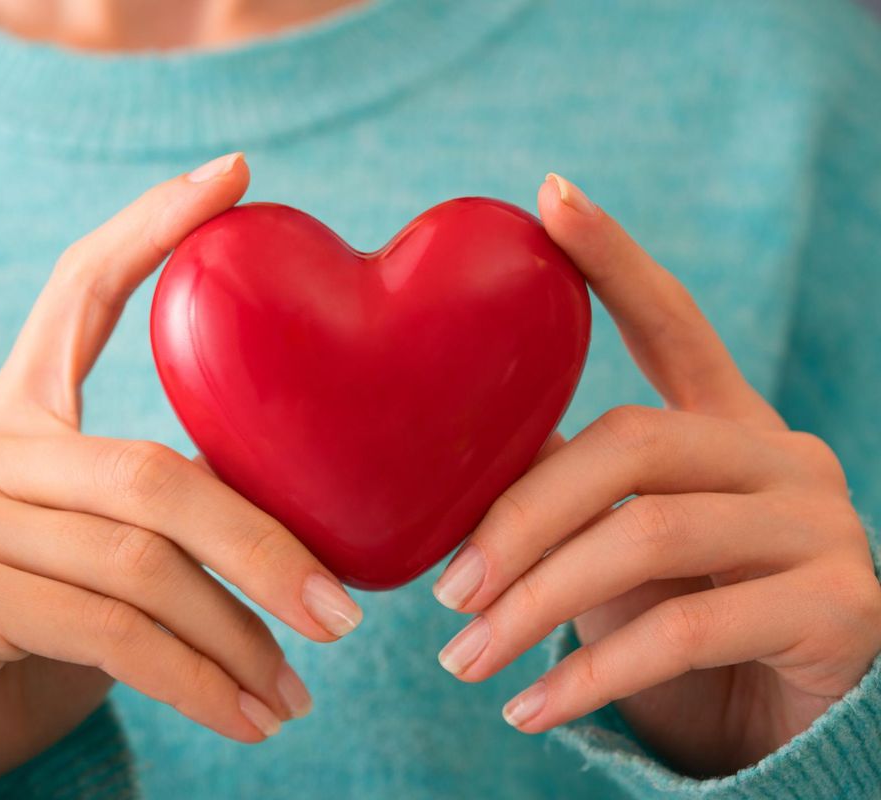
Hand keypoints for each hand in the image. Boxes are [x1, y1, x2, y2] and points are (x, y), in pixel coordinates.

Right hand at [0, 153, 362, 796]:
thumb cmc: (29, 633)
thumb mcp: (97, 557)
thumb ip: (157, 512)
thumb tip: (298, 512)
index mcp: (14, 416)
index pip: (79, 292)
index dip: (153, 227)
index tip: (236, 174)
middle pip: (150, 473)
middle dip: (261, 546)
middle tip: (343, 614)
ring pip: (139, 563)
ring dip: (237, 638)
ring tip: (297, 694)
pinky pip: (108, 632)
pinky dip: (196, 682)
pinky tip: (248, 719)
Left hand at [432, 173, 880, 775]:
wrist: (777, 715)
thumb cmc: (678, 610)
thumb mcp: (618, 541)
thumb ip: (566, 487)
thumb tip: (442, 461)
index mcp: (727, 421)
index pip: (673, 320)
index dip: (615, 257)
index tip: (550, 196)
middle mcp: (783, 455)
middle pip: (631, 444)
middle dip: (519, 518)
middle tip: (445, 589)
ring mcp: (823, 527)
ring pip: (650, 539)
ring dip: (537, 606)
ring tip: (461, 659)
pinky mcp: (838, 609)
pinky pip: (684, 632)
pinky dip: (590, 677)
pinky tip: (528, 710)